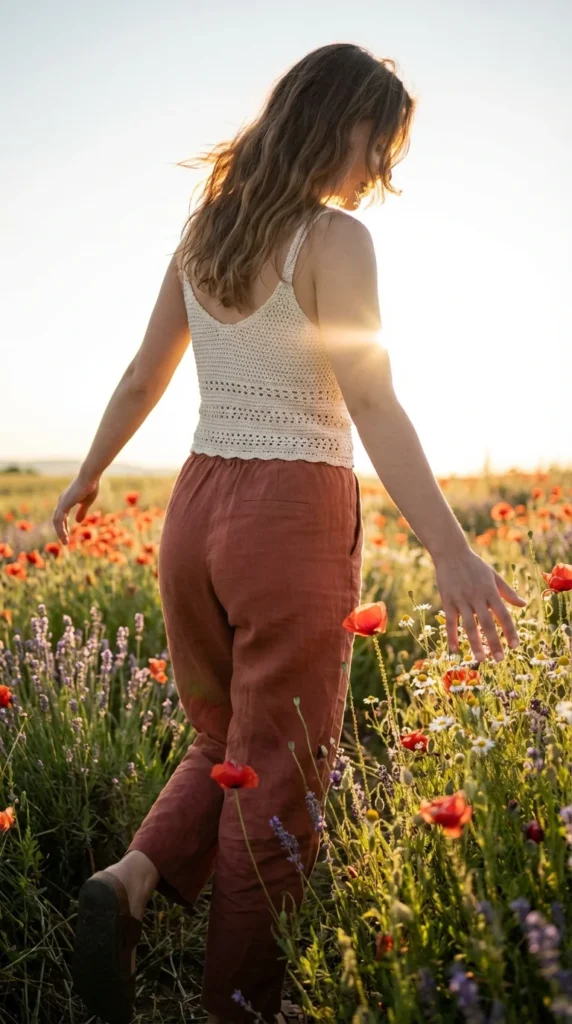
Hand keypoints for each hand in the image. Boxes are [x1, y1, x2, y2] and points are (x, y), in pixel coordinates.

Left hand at [52, 473, 99, 545]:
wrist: (90, 477)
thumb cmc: (90, 486)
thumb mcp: (86, 502)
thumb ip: (82, 512)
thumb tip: (77, 522)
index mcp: (67, 500)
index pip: (62, 516)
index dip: (64, 526)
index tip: (68, 534)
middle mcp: (62, 501)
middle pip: (57, 519)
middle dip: (61, 531)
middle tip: (65, 541)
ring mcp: (62, 502)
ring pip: (57, 521)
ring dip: (60, 532)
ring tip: (65, 542)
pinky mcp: (64, 504)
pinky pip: (59, 520)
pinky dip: (61, 529)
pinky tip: (65, 535)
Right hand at [433, 547, 526, 662]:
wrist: (451, 552)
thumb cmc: (475, 565)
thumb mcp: (494, 576)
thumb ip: (508, 592)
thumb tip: (524, 605)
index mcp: (491, 591)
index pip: (503, 615)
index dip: (510, 631)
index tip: (515, 646)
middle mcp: (477, 597)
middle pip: (488, 623)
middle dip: (494, 642)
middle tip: (499, 659)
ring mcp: (461, 599)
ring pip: (469, 625)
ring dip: (475, 643)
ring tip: (481, 658)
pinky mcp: (447, 600)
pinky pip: (451, 621)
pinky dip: (452, 636)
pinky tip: (455, 650)